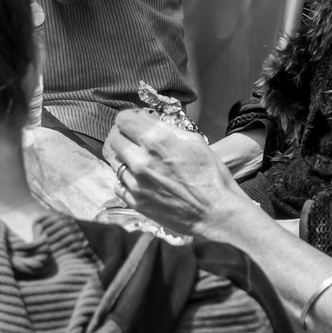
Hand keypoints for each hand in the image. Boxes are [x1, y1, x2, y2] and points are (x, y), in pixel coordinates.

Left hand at [102, 109, 255, 243]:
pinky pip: (119, 184)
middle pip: (113, 139)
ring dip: (124, 158)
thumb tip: (147, 121)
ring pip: (114, 161)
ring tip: (138, 160)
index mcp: (156, 141)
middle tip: (134, 139)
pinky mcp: (135, 202)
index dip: (129, 118)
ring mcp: (135, 183)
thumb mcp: (194, 140)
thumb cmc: (212, 175)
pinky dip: (126, 179)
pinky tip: (140, 180)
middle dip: (123, 135)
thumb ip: (166, 128)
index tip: (136, 122)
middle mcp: (140, 160)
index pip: (123, 119)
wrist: (217, 214)